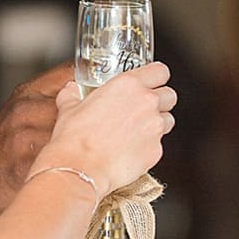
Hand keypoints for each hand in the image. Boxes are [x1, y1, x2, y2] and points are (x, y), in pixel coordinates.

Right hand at [36, 62, 175, 194]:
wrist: (80, 168)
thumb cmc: (74, 138)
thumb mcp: (68, 108)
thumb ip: (72, 94)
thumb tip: (71, 90)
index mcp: (128, 85)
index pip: (159, 71)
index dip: (156, 76)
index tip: (151, 81)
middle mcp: (147, 102)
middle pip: (170, 95)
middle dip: (160, 100)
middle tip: (143, 107)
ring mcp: (155, 127)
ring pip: (168, 120)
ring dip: (156, 122)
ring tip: (137, 130)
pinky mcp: (157, 150)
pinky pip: (159, 144)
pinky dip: (148, 145)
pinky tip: (130, 149)